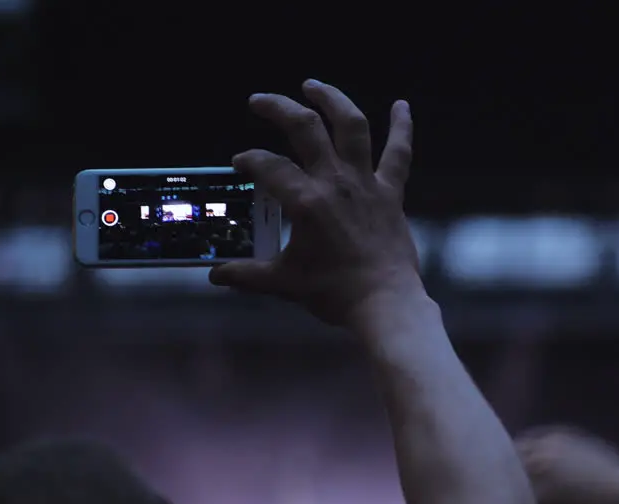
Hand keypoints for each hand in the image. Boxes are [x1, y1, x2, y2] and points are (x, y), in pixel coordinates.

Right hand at [210, 80, 419, 326]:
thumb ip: (247, 274)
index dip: (249, 160)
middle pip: (305, 128)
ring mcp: (366, 184)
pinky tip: (401, 105)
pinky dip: (402, 127)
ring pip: (352, 126)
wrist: (385, 303)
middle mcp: (336, 183)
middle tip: (259, 101)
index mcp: (307, 202)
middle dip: (278, 108)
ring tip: (313, 86)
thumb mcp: (284, 282)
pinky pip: (399, 153)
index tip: (241, 163)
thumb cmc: (335, 293)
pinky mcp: (391, 193)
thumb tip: (215, 275)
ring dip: (332, 99)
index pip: (268, 167)